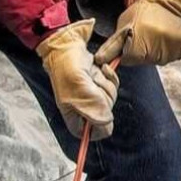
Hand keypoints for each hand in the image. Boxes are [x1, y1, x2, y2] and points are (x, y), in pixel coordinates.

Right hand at [38, 19, 119, 140]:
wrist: (67, 47)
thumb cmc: (67, 70)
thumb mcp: (80, 91)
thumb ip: (94, 109)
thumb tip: (107, 122)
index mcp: (74, 117)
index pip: (92, 134)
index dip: (100, 126)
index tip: (101, 112)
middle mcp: (84, 108)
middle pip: (106, 114)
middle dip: (103, 97)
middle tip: (92, 86)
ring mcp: (92, 96)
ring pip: (111, 98)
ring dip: (105, 83)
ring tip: (92, 76)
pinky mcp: (99, 83)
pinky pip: (113, 85)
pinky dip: (109, 76)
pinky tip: (99, 69)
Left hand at [95, 0, 180, 66]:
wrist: (165, 0)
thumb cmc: (141, 12)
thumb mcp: (122, 25)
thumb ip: (111, 46)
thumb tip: (98, 60)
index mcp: (139, 43)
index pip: (129, 61)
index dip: (128, 52)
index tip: (131, 41)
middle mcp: (156, 48)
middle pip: (144, 61)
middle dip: (141, 52)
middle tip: (143, 36)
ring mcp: (170, 49)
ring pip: (158, 61)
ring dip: (155, 52)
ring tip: (154, 36)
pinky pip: (171, 57)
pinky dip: (167, 51)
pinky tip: (164, 39)